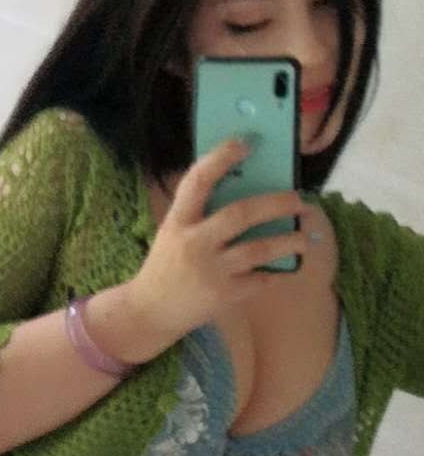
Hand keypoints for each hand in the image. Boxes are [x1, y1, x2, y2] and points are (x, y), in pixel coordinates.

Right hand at [126, 137, 312, 347]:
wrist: (150, 312)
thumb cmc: (166, 265)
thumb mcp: (173, 233)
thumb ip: (199, 213)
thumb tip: (245, 187)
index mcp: (178, 222)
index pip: (198, 181)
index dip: (221, 158)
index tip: (246, 143)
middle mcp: (195, 244)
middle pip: (241, 214)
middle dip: (276, 203)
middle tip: (298, 199)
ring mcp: (211, 271)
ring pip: (259, 249)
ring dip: (289, 240)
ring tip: (305, 235)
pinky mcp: (224, 296)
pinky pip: (260, 279)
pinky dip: (276, 272)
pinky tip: (287, 266)